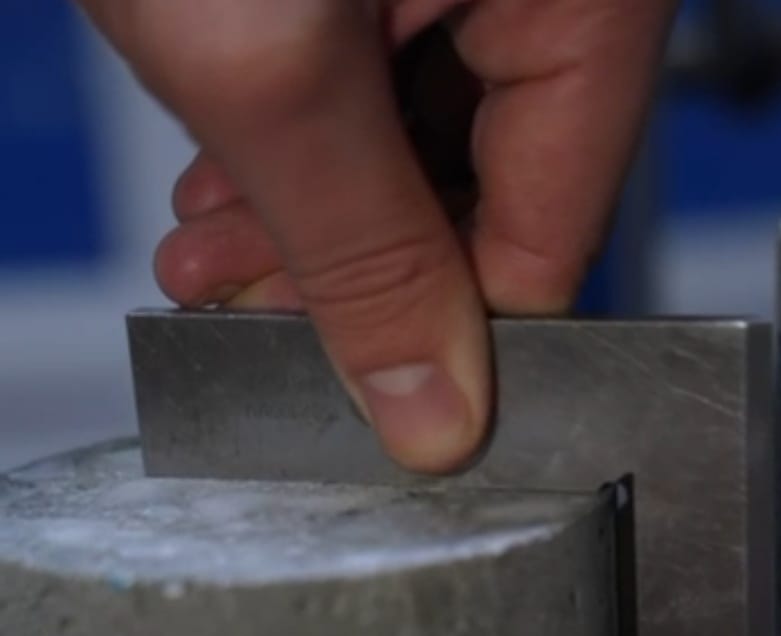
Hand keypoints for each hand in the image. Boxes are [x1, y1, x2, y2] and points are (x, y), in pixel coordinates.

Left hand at [78, 0, 677, 471]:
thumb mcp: (272, 65)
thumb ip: (361, 255)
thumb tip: (438, 412)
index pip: (554, 231)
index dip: (459, 335)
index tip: (382, 402)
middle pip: (489, 188)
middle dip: (355, 265)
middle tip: (248, 319)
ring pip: (423, 132)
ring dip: (312, 210)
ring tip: (208, 252)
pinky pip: (383, 62)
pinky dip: (304, 128)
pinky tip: (230, 173)